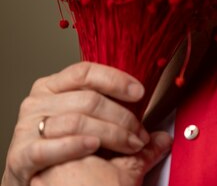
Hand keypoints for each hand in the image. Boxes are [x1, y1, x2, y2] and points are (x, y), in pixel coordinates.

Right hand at [2, 62, 149, 185]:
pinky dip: (75, 145)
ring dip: (111, 134)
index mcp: (52, 85)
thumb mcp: (88, 128)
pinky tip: (94, 146)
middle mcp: (38, 101)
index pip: (86, 71)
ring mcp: (27, 127)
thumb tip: (163, 139)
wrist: (27, 179)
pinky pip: (50, 146)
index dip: (115, 79)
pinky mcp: (21, 155)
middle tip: (140, 133)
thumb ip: (123, 128)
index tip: (139, 92)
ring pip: (77, 121)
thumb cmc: (58, 147)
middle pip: (88, 100)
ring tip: (130, 145)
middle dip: (121, 117)